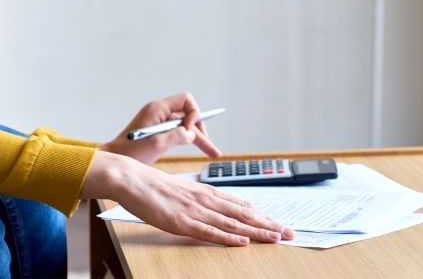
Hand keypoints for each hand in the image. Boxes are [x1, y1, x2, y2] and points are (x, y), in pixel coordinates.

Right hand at [82, 151, 295, 245]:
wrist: (133, 179)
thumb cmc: (156, 186)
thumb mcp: (186, 189)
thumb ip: (205, 199)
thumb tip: (223, 205)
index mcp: (208, 192)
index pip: (243, 205)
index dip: (263, 216)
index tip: (280, 224)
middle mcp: (207, 200)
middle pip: (244, 214)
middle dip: (269, 225)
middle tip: (289, 233)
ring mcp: (195, 211)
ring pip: (233, 223)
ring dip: (257, 231)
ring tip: (276, 237)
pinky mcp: (182, 222)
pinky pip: (209, 232)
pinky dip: (228, 237)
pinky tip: (242, 241)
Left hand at [100, 93, 220, 164]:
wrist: (114, 160)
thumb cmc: (130, 152)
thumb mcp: (157, 144)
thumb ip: (177, 136)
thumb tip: (191, 133)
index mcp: (158, 108)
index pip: (186, 101)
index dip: (193, 115)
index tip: (188, 132)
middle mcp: (160, 112)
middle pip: (188, 114)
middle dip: (200, 128)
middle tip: (209, 144)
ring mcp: (159, 121)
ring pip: (185, 125)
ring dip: (198, 136)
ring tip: (212, 151)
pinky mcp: (159, 131)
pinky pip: (178, 132)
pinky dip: (188, 139)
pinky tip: (199, 147)